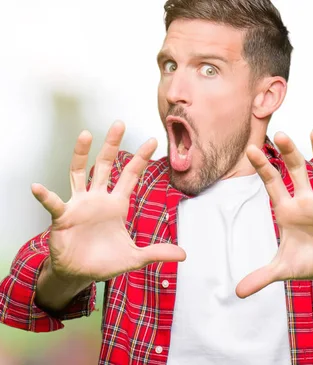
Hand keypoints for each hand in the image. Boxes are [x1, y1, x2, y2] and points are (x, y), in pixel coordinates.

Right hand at [32, 121, 185, 282]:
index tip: (152, 141)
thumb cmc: (105, 262)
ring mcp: (79, 205)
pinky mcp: (63, 217)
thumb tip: (183, 254)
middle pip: (106, 165)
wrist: (81, 274)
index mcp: (117, 204)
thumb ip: (157, 252)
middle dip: (112, 145)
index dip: (141, 158)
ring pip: (79, 173)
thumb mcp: (135, 257)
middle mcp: (99, 199)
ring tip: (85, 134)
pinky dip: (45, 196)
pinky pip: (53, 204)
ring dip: (81, 154)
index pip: (131, 176)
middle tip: (119, 124)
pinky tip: (38, 188)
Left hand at [235, 128, 312, 297]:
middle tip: (281, 133)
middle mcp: (306, 199)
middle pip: (296, 170)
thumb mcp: (284, 269)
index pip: (272, 183)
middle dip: (289, 153)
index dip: (262, 167)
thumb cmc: (309, 259)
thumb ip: (262, 276)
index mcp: (287, 209)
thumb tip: (237, 293)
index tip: (249, 148)